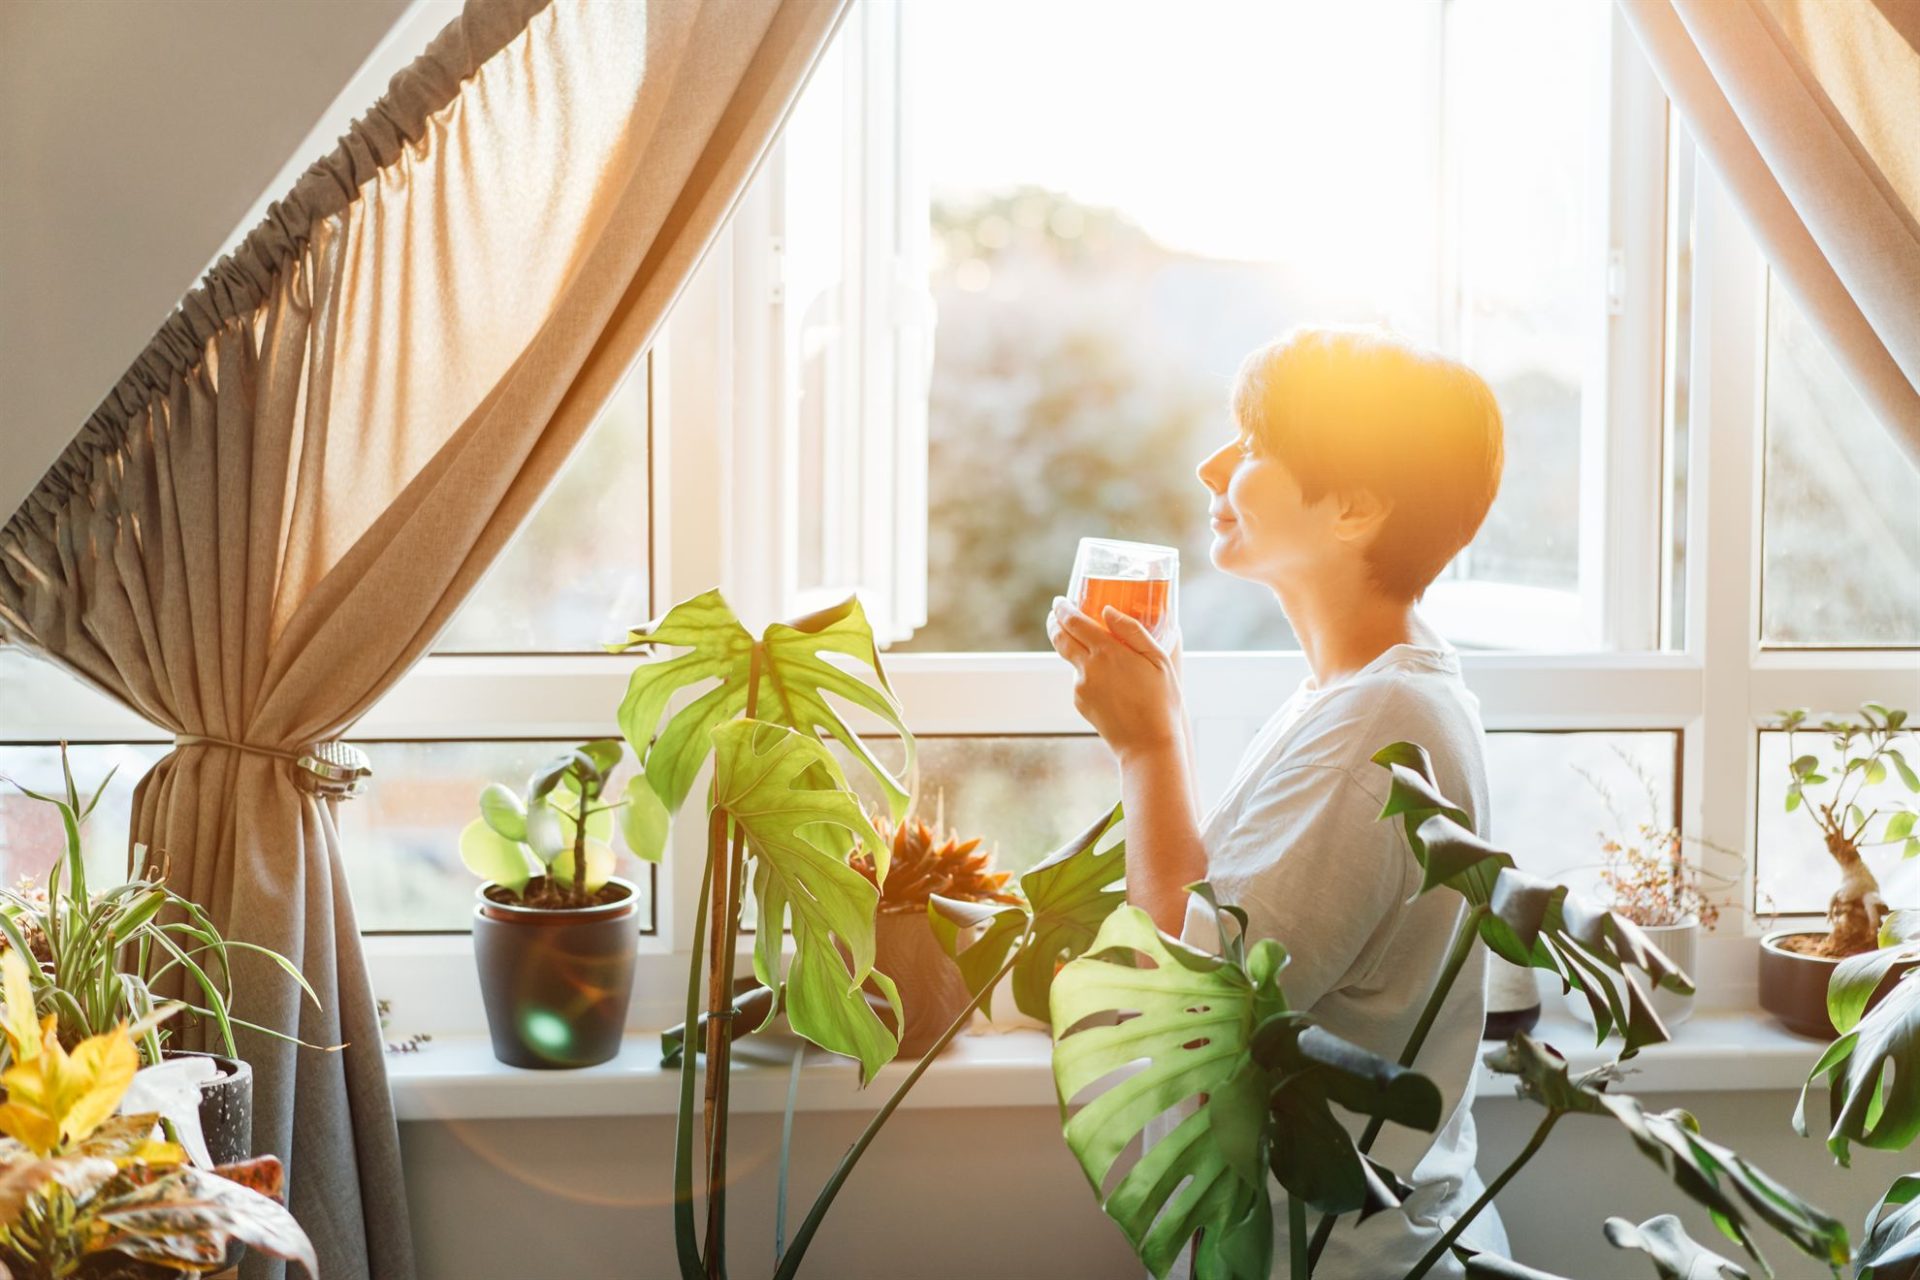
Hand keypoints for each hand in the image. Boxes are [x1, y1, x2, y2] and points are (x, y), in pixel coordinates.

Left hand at [1047, 597, 1185, 762]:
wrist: (1147, 744)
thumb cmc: (1161, 701)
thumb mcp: (1158, 660)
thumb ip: (1132, 631)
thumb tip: (1107, 611)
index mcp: (1107, 652)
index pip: (1073, 622)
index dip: (1062, 609)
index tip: (1060, 601)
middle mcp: (1088, 668)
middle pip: (1060, 638)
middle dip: (1055, 623)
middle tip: (1057, 614)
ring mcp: (1081, 687)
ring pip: (1072, 660)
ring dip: (1077, 650)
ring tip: (1099, 651)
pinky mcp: (1080, 702)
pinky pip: (1080, 680)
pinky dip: (1089, 673)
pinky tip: (1111, 683)